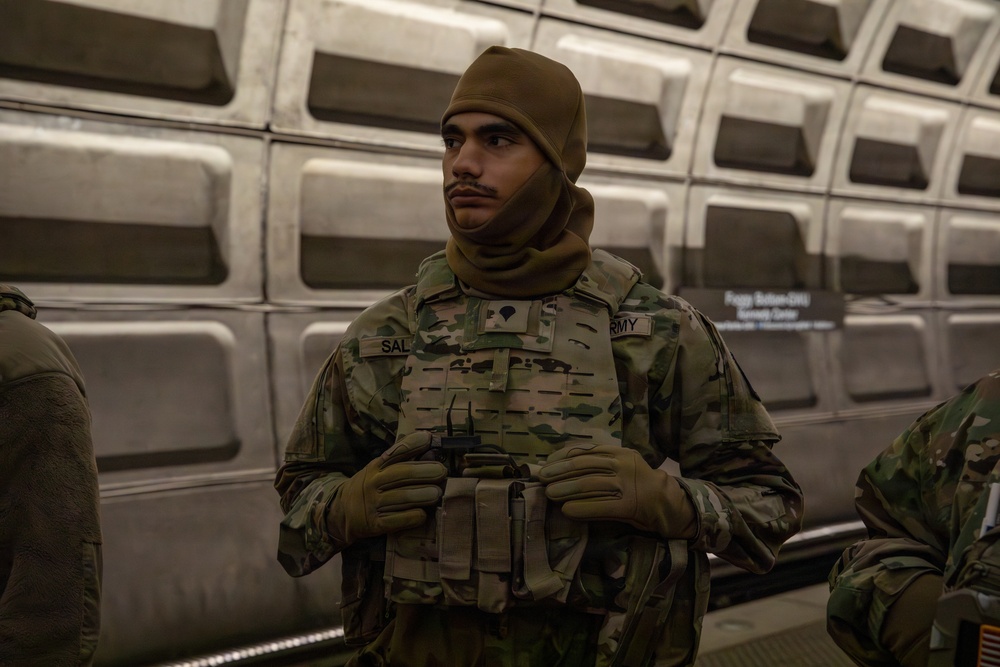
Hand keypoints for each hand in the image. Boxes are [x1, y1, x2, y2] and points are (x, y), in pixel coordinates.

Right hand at [326, 431, 447, 544]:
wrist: (342, 513)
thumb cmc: (370, 487)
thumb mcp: (378, 470)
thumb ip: (401, 461)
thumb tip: (430, 450)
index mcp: (376, 466)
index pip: (395, 452)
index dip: (413, 444)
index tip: (428, 439)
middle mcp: (373, 483)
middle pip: (403, 474)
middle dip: (425, 471)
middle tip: (442, 472)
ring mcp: (374, 503)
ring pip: (403, 497)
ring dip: (423, 494)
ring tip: (437, 493)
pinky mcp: (375, 524)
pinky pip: (399, 520)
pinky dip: (413, 516)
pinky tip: (423, 513)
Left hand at [538, 443, 696, 538]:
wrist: (668, 503)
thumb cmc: (638, 484)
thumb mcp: (622, 464)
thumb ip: (599, 463)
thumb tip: (563, 466)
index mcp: (619, 452)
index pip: (585, 451)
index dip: (563, 457)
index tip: (547, 463)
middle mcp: (622, 464)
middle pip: (584, 466)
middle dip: (559, 472)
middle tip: (542, 478)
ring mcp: (627, 485)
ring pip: (590, 484)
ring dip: (566, 489)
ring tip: (549, 493)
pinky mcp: (629, 506)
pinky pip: (601, 506)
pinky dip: (581, 508)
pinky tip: (567, 510)